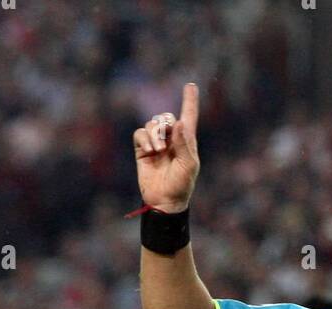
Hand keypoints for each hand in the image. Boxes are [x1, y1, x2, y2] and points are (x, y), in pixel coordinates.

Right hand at [133, 82, 199, 212]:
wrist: (164, 200)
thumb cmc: (181, 185)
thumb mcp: (188, 164)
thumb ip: (183, 143)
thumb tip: (180, 122)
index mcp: (186, 141)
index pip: (189, 116)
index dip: (189, 100)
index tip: (190, 85)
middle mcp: (171, 139)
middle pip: (166, 117)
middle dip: (165, 125)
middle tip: (165, 144)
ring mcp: (156, 143)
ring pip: (152, 124)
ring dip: (154, 134)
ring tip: (158, 151)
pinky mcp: (142, 149)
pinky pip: (140, 133)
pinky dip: (144, 138)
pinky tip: (150, 151)